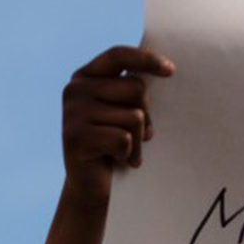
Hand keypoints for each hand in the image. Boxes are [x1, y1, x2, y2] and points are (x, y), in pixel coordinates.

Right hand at [61, 46, 173, 203]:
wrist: (92, 187)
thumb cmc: (114, 146)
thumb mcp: (122, 111)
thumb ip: (131, 91)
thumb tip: (166, 69)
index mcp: (86, 77)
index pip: (118, 55)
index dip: (146, 59)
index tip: (171, 71)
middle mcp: (75, 90)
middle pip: (135, 87)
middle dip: (146, 114)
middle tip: (139, 135)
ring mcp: (73, 113)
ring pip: (133, 117)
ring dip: (138, 140)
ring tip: (127, 152)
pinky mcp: (76, 138)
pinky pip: (123, 140)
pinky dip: (128, 154)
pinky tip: (118, 161)